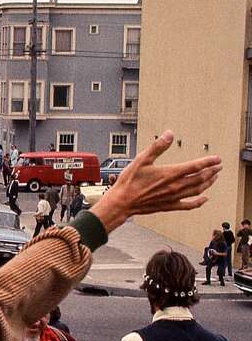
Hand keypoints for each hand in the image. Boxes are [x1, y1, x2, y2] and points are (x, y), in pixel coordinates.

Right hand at [92, 131, 220, 232]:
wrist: (122, 202)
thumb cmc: (129, 182)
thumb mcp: (141, 160)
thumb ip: (157, 146)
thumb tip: (169, 134)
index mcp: (170, 174)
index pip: (195, 166)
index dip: (208, 161)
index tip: (217, 158)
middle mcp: (175, 186)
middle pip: (200, 178)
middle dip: (211, 171)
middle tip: (218, 167)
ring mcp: (173, 197)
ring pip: (197, 190)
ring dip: (208, 183)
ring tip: (214, 178)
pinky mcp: (169, 206)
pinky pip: (188, 205)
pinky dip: (199, 202)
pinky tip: (204, 199)